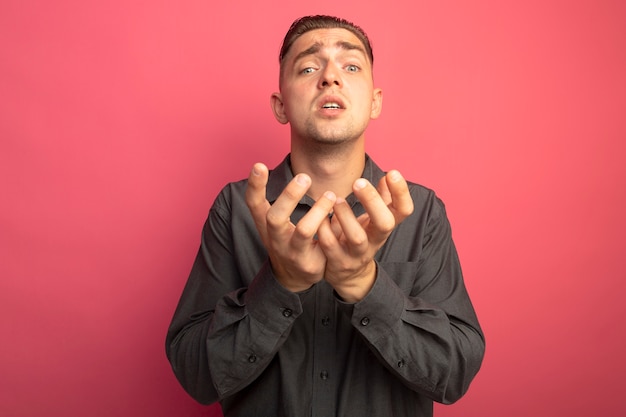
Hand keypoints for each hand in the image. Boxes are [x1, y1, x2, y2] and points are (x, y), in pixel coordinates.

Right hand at [245, 163, 336, 291]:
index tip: (259, 165)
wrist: (294, 276)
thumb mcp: (277, 221)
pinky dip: (331, 227)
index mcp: (265, 224)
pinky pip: (323, 244)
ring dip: (318, 211)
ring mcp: (291, 252)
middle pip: (274, 218)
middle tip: (305, 176)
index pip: (253, 204)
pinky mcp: (309, 264)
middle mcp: (275, 239)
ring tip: (330, 194)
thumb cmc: (288, 238)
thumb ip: (281, 199)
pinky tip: (338, 215)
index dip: (255, 186)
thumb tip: (278, 168)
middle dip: (289, 196)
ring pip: (304, 231)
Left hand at [317, 170, 413, 301]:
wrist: (348, 274)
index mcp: (384, 226)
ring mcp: (357, 254)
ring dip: (346, 216)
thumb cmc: (361, 237)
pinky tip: (320, 218)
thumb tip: (389, 175)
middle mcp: (375, 241)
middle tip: (358, 182)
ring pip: (357, 238)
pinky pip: (330, 246)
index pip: (403, 211)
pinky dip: (325, 229)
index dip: (402, 193)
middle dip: (373, 202)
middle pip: (384, 224)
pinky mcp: (338, 262)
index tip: (392, 172)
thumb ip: (383, 198)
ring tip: (335, 200)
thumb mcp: (374, 219)